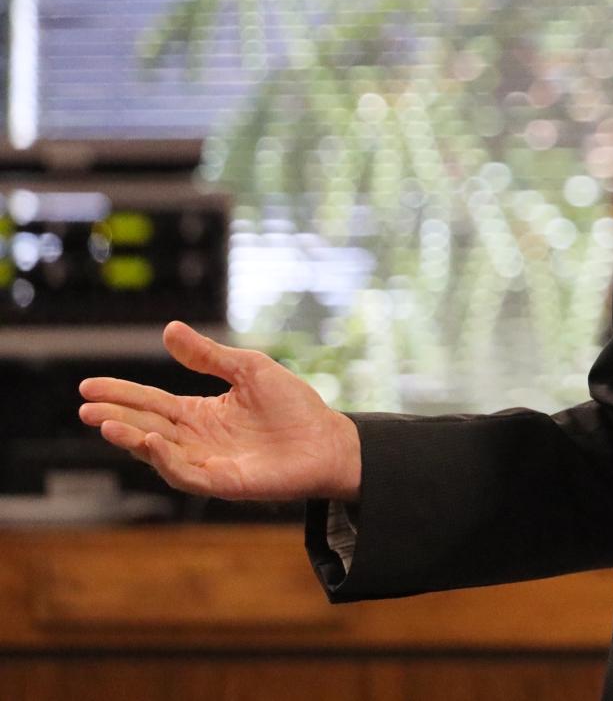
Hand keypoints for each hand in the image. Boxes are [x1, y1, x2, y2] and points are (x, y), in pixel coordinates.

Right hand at [77, 321, 361, 502]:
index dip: (120, 394)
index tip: (88, 386)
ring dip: (130, 439)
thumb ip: (209, 355)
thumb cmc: (293, 406)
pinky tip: (150, 442)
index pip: (151, 402)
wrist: (328, 440)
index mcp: (199, 413)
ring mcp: (206, 462)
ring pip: (157, 452)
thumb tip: (169, 329)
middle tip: (85, 407)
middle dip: (114, 417)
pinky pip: (184, 473)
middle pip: (146, 427)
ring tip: (105, 423)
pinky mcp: (222, 482)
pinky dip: (164, 459)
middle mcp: (196, 439)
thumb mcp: (249, 369)